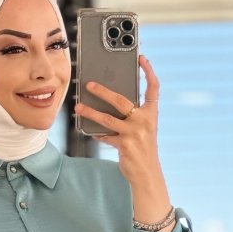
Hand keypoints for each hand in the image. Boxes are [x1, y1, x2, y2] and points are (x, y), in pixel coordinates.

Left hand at [74, 54, 161, 185]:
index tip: (142, 58)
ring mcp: (135, 133)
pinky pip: (105, 135)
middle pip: (121, 100)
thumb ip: (133, 116)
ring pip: (107, 118)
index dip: (148, 72)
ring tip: (78, 107)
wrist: (147, 173)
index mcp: (152, 114)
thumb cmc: (143, 149)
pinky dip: (97, 133)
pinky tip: (90, 131)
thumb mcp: (143, 129)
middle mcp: (145, 121)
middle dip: (103, 91)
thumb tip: (110, 102)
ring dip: (90, 112)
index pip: (153, 88)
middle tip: (89, 85)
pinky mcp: (125, 145)